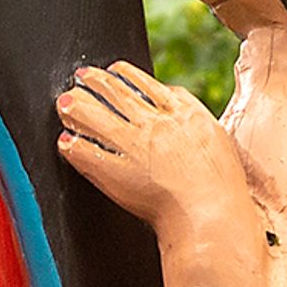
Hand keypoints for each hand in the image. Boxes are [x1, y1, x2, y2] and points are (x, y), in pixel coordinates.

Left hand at [53, 62, 238, 227]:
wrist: (211, 216)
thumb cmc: (222, 188)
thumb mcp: (218, 139)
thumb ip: (195, 119)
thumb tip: (179, 101)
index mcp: (183, 115)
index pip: (148, 85)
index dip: (126, 75)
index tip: (115, 70)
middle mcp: (155, 126)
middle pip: (117, 94)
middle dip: (95, 82)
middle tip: (81, 76)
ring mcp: (134, 148)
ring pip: (97, 117)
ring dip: (77, 108)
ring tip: (64, 103)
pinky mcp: (116, 174)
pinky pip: (87, 154)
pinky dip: (73, 147)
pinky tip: (66, 143)